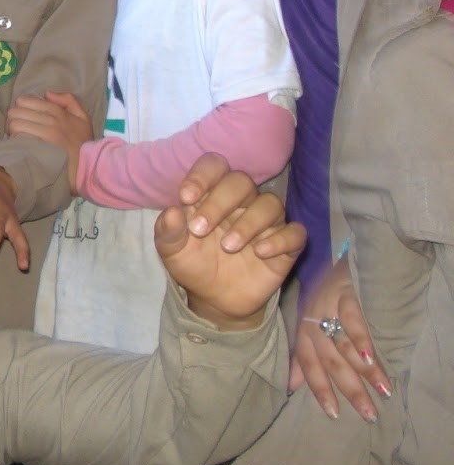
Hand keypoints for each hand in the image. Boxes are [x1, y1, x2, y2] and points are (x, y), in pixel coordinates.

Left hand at [6, 92, 92, 189]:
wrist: (90, 168)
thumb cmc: (84, 143)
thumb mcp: (83, 118)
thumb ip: (68, 100)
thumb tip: (47, 94)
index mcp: (58, 111)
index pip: (25, 100)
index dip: (20, 108)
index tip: (24, 117)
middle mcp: (51, 120)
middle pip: (15, 112)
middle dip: (13, 119)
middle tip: (18, 128)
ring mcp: (45, 135)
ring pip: (14, 124)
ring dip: (12, 131)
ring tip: (17, 137)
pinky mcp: (41, 149)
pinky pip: (19, 138)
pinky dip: (16, 140)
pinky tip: (20, 146)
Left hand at [156, 153, 303, 329]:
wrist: (214, 298)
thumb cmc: (194, 264)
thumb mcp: (172, 251)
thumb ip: (168, 230)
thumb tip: (172, 212)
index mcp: (212, 194)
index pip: (214, 165)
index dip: (202, 175)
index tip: (186, 197)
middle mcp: (242, 202)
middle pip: (241, 181)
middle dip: (219, 202)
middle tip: (200, 229)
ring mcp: (266, 223)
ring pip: (270, 203)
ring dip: (247, 223)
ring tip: (227, 246)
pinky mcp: (286, 246)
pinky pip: (295, 233)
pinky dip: (280, 240)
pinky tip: (260, 252)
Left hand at [292, 255, 388, 421]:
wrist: (341, 263)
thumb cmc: (326, 300)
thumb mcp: (309, 325)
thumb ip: (302, 357)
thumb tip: (290, 387)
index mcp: (304, 330)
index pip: (309, 365)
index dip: (321, 389)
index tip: (334, 414)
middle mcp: (312, 320)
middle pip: (330, 361)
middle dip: (350, 389)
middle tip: (369, 414)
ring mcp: (329, 307)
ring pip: (345, 345)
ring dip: (365, 371)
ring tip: (383, 391)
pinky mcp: (346, 294)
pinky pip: (353, 319)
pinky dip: (361, 338)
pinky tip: (372, 358)